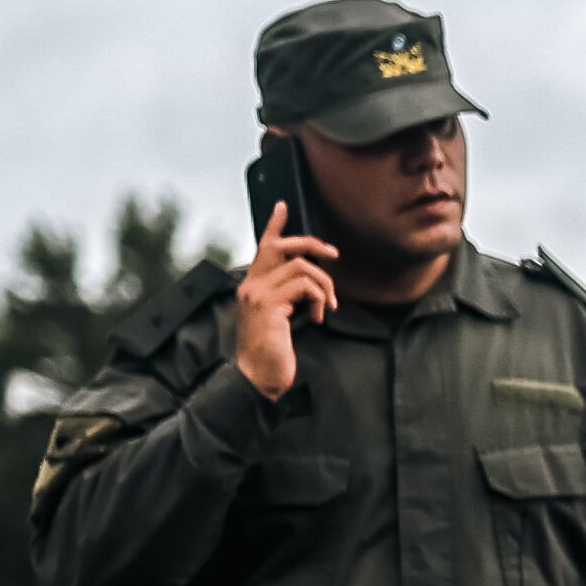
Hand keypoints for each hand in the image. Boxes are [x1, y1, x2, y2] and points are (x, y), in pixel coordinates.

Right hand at [230, 197, 337, 400]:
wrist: (258, 378)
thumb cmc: (272, 353)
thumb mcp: (281, 318)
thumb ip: (288, 296)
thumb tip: (313, 282)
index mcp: (253, 286)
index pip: (263, 247)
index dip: (274, 225)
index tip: (283, 206)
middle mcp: (251, 285)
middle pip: (283, 246)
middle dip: (312, 244)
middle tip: (333, 254)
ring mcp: (258, 294)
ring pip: (302, 267)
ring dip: (325, 286)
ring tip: (327, 307)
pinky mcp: (269, 305)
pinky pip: (305, 286)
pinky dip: (320, 299)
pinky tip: (318, 317)